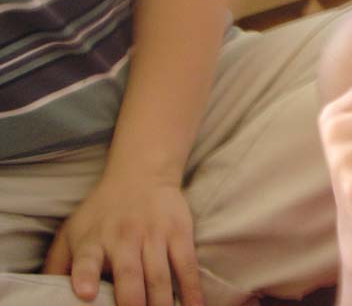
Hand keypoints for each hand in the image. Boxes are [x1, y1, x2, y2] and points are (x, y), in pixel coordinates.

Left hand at [43, 177, 201, 305]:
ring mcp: (154, 234)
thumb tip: (44, 296)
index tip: (85, 294)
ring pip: (160, 276)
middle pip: (130, 275)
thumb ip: (57, 265)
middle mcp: (124, 237)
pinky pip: (187, 265)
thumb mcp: (72, 231)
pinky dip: (192, 289)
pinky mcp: (178, 232)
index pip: (86, 259)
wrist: (142, 173)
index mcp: (93, 240)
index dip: (85, 277)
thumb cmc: (102, 210)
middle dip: (134, 304)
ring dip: (162, 303)